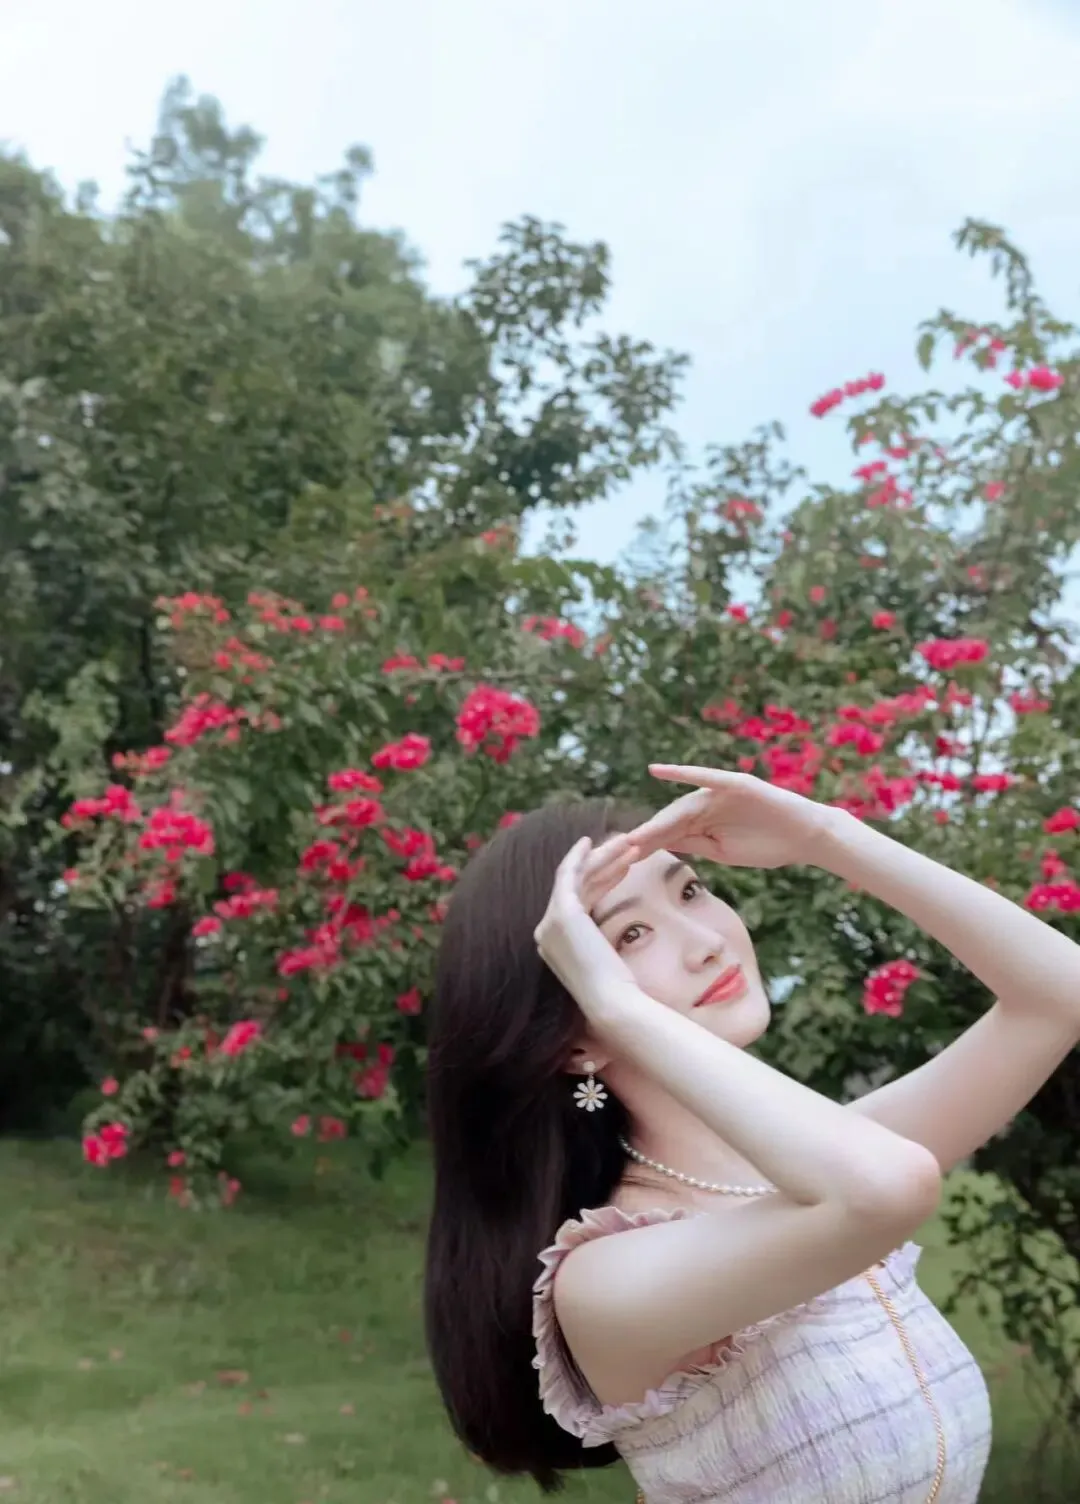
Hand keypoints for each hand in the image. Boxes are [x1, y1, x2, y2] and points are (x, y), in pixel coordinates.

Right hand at [534, 834, 640, 1016]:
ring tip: (627, 842)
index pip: (578, 902)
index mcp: (555, 944)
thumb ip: (598, 945)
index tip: (623, 868)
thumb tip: (608, 937)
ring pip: (575, 877)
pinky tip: (592, 842)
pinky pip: (569, 874)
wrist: (612, 1003)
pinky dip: (579, 855)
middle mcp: (545, 931)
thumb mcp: (605, 962)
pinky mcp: (562, 912)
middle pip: (576, 887)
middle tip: (627, 848)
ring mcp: (550, 921)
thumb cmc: (616, 991)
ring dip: (600, 856)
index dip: (601, 881)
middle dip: (602, 864)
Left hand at [627, 765, 840, 869]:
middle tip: (622, 849)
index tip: (624, 859)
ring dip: (659, 820)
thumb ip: (692, 844)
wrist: (804, 838)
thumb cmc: (766, 846)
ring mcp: (720, 792)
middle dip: (647, 835)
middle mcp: (707, 802)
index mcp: (703, 820)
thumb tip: (658, 845)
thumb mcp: (721, 851)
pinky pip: (705, 777)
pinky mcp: (735, 784)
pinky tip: (658, 770)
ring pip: (682, 806)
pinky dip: (682, 773)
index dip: (648, 844)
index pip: (670, 832)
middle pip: (670, 820)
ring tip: (636, 834)